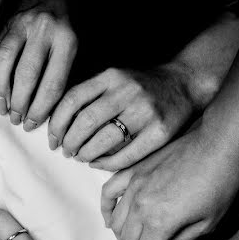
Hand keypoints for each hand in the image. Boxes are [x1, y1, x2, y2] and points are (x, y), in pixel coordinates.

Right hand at [0, 0, 76, 129]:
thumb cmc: (70, 22)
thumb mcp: (79, 45)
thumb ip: (65, 74)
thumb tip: (49, 111)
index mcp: (67, 39)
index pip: (52, 84)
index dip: (41, 110)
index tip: (33, 125)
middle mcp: (43, 31)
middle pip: (27, 76)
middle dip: (20, 104)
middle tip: (16, 120)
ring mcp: (21, 24)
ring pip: (5, 62)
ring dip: (1, 91)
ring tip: (2, 108)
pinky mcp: (5, 21)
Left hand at [49, 64, 199, 168]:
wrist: (185, 83)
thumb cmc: (141, 86)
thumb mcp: (115, 78)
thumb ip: (90, 95)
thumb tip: (58, 124)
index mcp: (112, 76)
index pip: (72, 99)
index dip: (56, 122)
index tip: (52, 137)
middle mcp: (128, 91)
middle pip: (85, 121)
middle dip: (69, 141)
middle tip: (65, 151)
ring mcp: (146, 111)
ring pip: (104, 140)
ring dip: (86, 154)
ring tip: (80, 157)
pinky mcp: (160, 133)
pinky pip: (126, 156)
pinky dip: (106, 164)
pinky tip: (98, 163)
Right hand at [101, 121, 238, 239]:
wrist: (219, 143)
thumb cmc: (222, 182)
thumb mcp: (210, 221)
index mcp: (160, 223)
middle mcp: (140, 206)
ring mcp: (133, 186)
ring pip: (116, 222)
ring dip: (123, 239)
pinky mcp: (134, 171)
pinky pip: (109, 192)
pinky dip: (106, 209)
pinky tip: (110, 220)